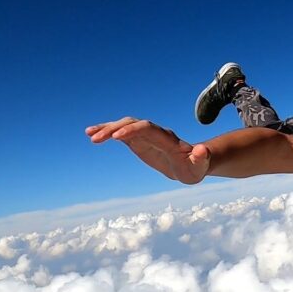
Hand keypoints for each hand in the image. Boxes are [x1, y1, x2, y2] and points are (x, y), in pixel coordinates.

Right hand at [85, 117, 209, 183]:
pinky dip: (107, 133)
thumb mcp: (199, 166)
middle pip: (133, 124)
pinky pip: (121, 133)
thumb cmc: (195, 167)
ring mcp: (145, 135)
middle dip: (116, 128)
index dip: (133, 130)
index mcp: (167, 138)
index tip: (117, 136)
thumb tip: (202, 150)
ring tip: (90, 134)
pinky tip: (92, 136)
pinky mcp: (138, 140)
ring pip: (124, 126)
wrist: (191, 164)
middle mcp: (155, 132)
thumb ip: (201, 158)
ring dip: (108, 128)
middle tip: (97, 138)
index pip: (148, 128)